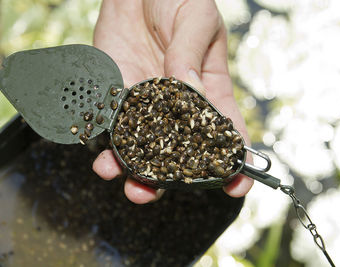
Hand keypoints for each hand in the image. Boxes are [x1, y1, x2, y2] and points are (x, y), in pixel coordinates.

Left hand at [92, 0, 252, 203]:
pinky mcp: (115, 94)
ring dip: (133, 169)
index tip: (236, 186)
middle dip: (170, 177)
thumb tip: (190, 92)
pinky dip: (106, 144)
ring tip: (125, 181)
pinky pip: (110, 124)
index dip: (233, 161)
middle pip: (177, 150)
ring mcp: (144, 103)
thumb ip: (191, 55)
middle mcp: (175, 105)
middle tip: (159, 191)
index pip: (224, 131)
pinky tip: (103, 156)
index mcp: (207, 89)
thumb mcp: (195, 19)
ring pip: (141, 146)